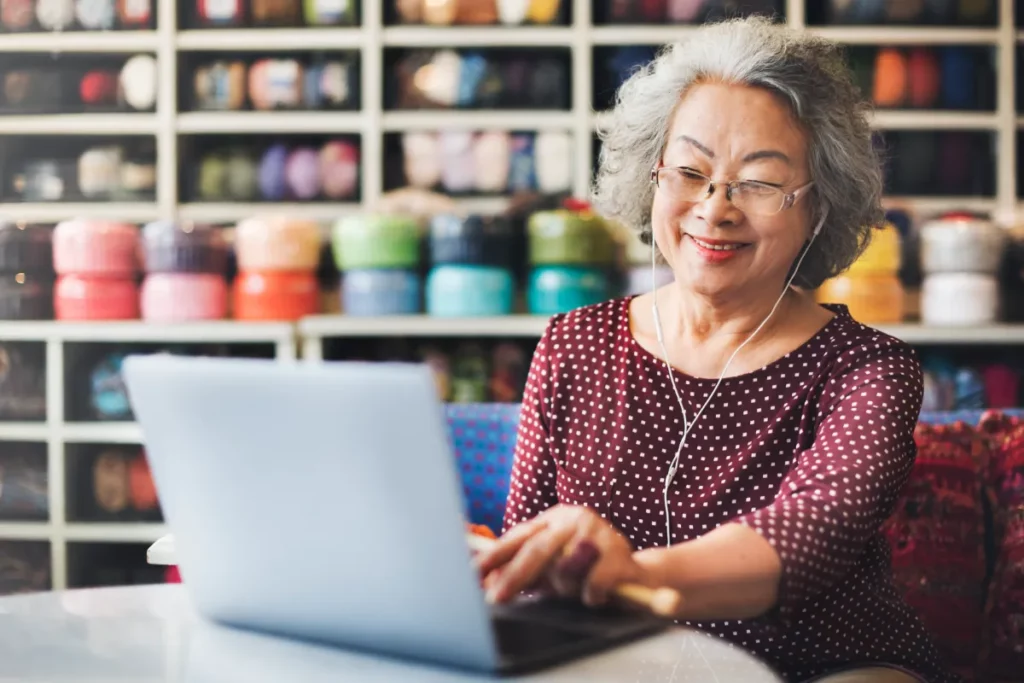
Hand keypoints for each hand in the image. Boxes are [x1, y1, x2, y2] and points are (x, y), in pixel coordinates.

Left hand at [474, 505, 653, 607]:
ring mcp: (598, 532)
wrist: (638, 576)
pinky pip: (593, 582)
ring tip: (575, 590)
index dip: (495, 556)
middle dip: (514, 576)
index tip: (474, 574)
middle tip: (496, 597)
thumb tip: (489, 581)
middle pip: (537, 548)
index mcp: (554, 518)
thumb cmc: (588, 571)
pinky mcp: (619, 552)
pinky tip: (596, 595)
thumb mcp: (553, 568)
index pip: (518, 537)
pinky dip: (591, 595)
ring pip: (565, 567)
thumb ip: (526, 571)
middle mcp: (574, 518)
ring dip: (566, 586)